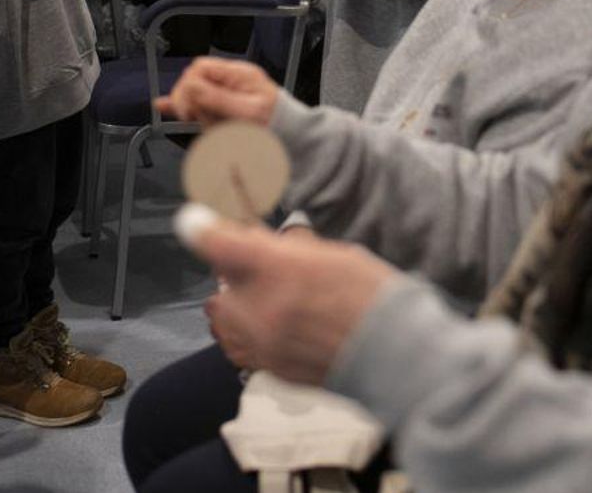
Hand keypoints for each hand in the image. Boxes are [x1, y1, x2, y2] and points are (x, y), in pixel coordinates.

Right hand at [154, 56, 280, 125]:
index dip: (187, 86)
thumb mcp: (249, 112)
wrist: (290, 137)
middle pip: (193, 81)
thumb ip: (219, 99)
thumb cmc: (276, 124)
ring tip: (212, 127)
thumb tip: (190, 87)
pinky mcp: (222, 106)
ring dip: (197, 113)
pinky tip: (163, 106)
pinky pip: (198, 104)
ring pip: (195, 97)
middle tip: (192, 118)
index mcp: (238, 74)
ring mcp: (225, 93)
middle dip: (189, 100)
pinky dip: (184, 106)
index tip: (188, 109)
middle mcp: (229, 80)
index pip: (200, 68)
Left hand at [183, 217, 395, 385]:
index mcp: (280, 269)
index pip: (220, 244)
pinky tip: (284, 327)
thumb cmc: (372, 295)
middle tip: (263, 272)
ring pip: (229, 321)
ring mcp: (265, 345)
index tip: (195, 221)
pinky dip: (257, 333)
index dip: (202, 229)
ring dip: (241, 307)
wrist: (396, 356)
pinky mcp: (271, 369)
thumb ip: (286, 251)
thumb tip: (253, 239)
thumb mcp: (332, 255)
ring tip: (272, 302)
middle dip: (235, 279)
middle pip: (220, 288)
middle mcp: (263, 309)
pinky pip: (246, 346)